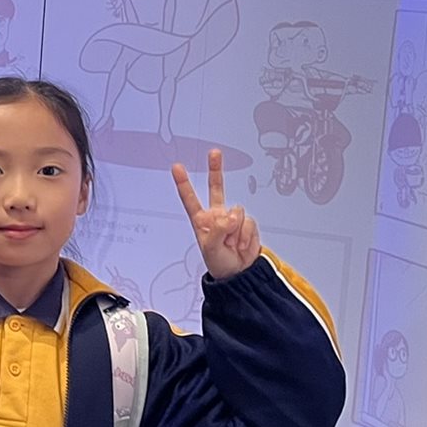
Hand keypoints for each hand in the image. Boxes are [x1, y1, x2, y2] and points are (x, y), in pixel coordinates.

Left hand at [171, 149, 261, 280]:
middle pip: (216, 188)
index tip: (177, 167)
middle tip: (214, 152)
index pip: (190, 199)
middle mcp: (216, 215)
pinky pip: (249, 222)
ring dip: (236, 231)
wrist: (240, 273)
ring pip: (237, 211)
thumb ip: (219, 229)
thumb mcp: (212, 248)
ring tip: (232, 244)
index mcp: (201, 221)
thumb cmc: (220, 263)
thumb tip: (230, 215)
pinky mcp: (247, 223)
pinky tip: (241, 245)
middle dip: (216, 169)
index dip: (184, 183)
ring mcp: (232, 218)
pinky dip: (246, 235)